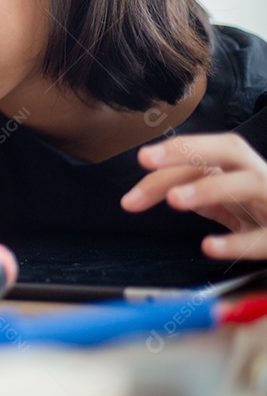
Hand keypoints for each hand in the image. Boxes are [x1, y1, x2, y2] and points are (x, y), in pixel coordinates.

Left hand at [122, 133, 266, 258]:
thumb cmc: (261, 212)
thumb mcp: (226, 198)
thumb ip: (193, 188)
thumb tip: (149, 188)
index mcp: (242, 168)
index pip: (204, 152)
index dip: (171, 153)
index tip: (140, 159)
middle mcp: (260, 178)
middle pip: (230, 149)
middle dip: (188, 149)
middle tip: (147, 159)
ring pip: (250, 184)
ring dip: (210, 188)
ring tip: (175, 200)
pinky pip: (265, 239)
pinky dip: (238, 243)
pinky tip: (209, 246)